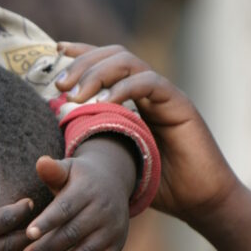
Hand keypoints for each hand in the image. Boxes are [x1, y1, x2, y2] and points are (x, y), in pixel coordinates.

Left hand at [21, 138, 133, 250]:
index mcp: (88, 191)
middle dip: (48, 248)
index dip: (47, 222)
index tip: (27, 234)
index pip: (65, 208)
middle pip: (73, 233)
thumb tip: (41, 163)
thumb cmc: (79, 178)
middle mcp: (103, 212)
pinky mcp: (116, 247)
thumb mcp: (69, 168)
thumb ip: (53, 170)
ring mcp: (112, 231)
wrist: (114, 182)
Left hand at [54, 44, 237, 223]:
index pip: (105, 61)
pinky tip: (105, 104)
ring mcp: (164, 94)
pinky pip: (149, 83)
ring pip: (128, 62)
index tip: (55, 50)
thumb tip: (50, 156)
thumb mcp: (114, 165)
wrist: (199, 200)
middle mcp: (148, 89)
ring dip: (97, 73)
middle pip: (113, 55)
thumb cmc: (157, 184)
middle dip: (82, 63)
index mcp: (132, 97)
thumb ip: (90, 150)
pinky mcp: (179, 103)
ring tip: (76, 95)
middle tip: (60, 85)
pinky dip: (124, 88)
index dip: (81, 52)